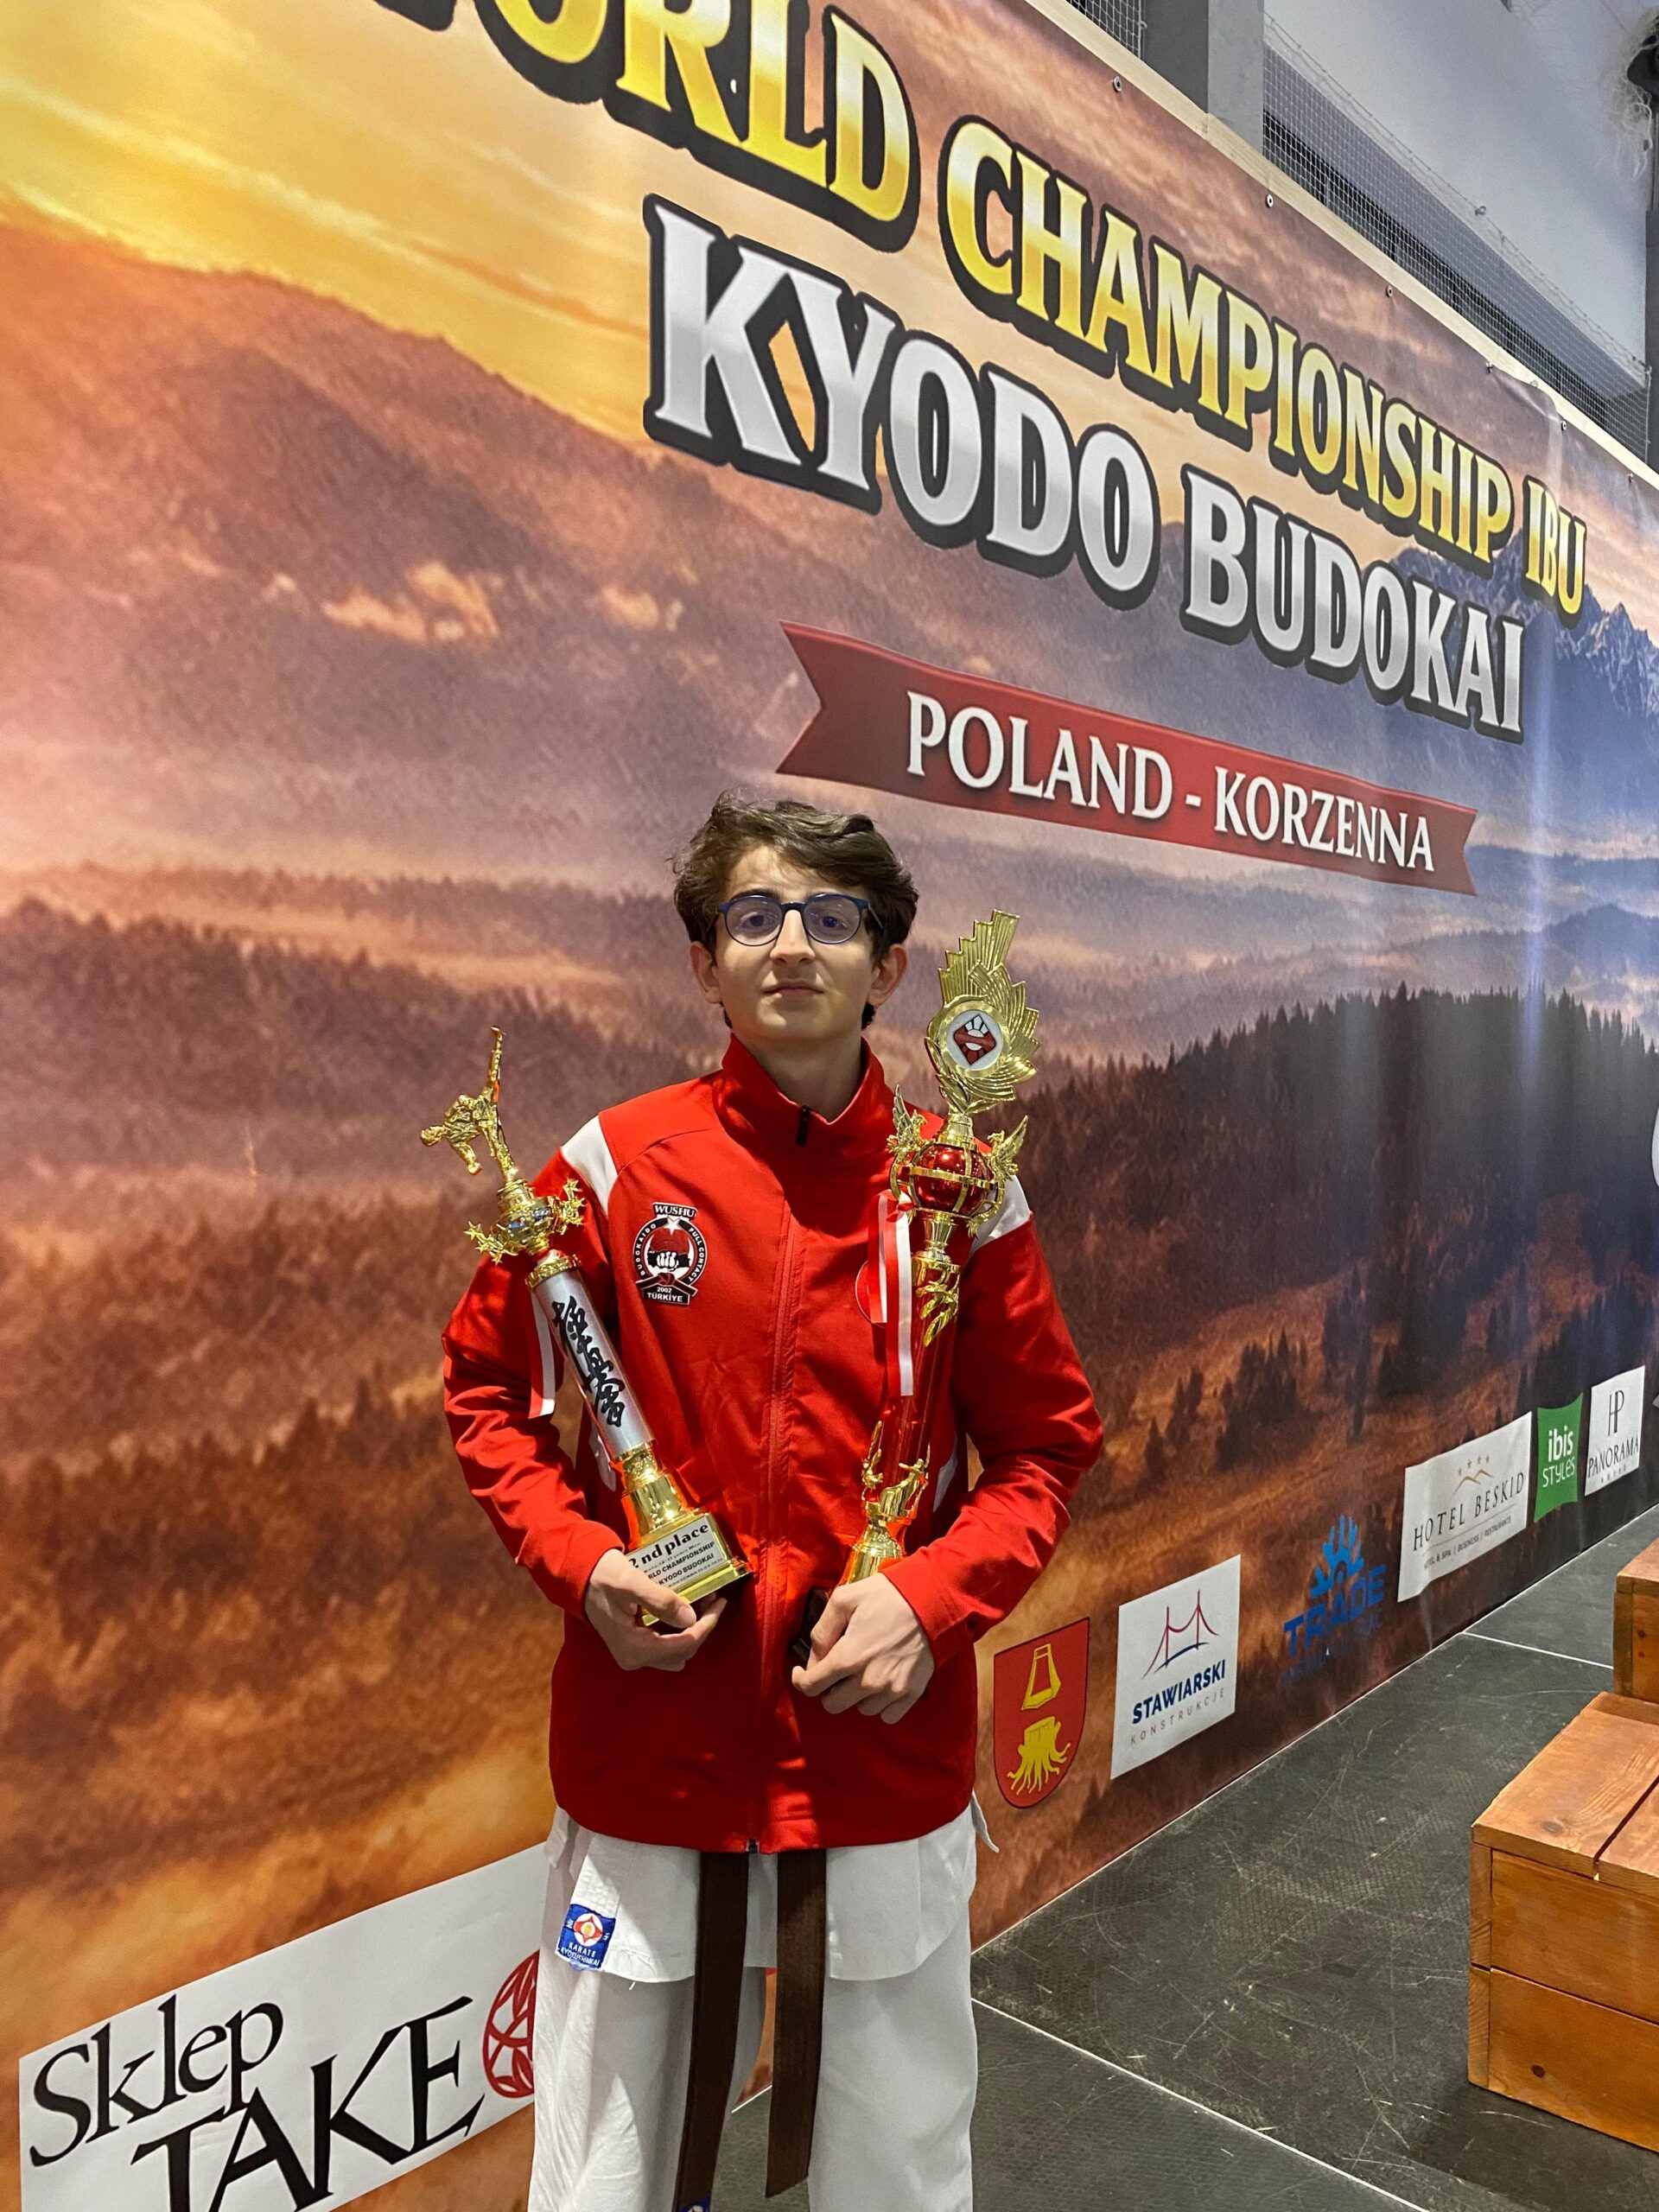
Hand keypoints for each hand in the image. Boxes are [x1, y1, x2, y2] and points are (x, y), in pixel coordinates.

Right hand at [583, 1550, 725, 1672]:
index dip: (707, 1624)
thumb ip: (661, 1600)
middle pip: (684, 1650)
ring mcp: (635, 1653)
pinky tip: (684, 1606)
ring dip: (693, 1628)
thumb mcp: (631, 1583)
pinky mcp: (635, 1645)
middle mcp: (636, 1658)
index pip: (685, 1644)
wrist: (579, 1576)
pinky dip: (680, 1628)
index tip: (720, 1602)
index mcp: (635, 1648)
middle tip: (712, 1598)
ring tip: (702, 1600)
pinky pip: (667, 1643)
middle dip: (702, 1626)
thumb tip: (689, 1617)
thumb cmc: (603, 1577)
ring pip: (677, 1650)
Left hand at [790, 1575, 934, 1722]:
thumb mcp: (844, 1599)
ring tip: (863, 1672)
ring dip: (856, 1695)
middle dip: (828, 1689)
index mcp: (848, 1656)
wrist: (932, 1601)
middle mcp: (868, 1680)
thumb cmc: (886, 1597)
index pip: (812, 1686)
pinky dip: (880, 1704)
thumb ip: (822, 1631)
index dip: (802, 1680)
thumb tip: (813, 1660)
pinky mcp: (910, 1694)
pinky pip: (886, 1715)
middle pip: (833, 1704)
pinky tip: (881, 1684)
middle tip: (836, 1671)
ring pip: (860, 1709)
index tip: (803, 1672)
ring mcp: (891, 1690)